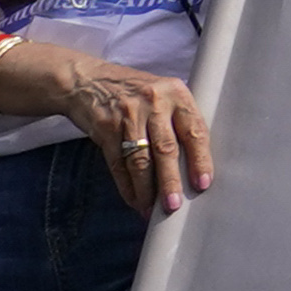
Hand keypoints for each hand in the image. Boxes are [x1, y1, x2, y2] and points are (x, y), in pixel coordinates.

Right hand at [42, 51, 216, 204]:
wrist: (87, 80)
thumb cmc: (136, 92)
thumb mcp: (163, 95)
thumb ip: (179, 120)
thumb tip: (194, 165)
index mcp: (177, 94)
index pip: (195, 130)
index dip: (200, 159)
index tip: (203, 184)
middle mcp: (154, 103)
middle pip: (166, 149)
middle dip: (170, 181)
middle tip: (174, 205)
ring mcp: (127, 115)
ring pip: (140, 160)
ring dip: (146, 190)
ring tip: (151, 209)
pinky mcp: (105, 128)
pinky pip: (118, 164)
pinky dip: (127, 186)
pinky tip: (134, 200)